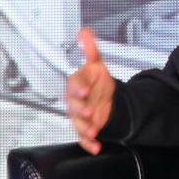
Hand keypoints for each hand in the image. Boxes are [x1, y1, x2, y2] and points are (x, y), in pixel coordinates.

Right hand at [65, 28, 116, 154]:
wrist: (104, 100)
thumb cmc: (96, 83)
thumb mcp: (96, 65)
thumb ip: (90, 50)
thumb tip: (84, 32)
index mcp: (77, 85)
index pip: (75, 85)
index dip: (79, 88)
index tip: (85, 90)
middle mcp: (76, 102)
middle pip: (74, 107)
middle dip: (81, 110)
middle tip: (89, 112)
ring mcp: (80, 117)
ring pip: (78, 124)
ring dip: (85, 128)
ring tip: (94, 131)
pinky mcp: (86, 129)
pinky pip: (84, 138)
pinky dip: (89, 144)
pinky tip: (96, 147)